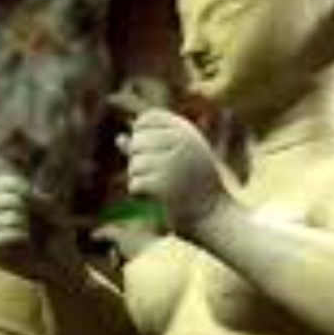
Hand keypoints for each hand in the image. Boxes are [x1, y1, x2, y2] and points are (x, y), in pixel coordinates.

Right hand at [0, 173, 86, 289]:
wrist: (66, 263)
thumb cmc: (61, 236)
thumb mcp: (54, 212)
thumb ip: (37, 200)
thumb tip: (20, 196)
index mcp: (17, 202)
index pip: (1, 184)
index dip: (9, 183)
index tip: (26, 190)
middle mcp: (7, 216)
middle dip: (12, 203)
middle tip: (27, 210)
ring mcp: (2, 234)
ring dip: (14, 222)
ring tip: (28, 229)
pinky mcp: (1, 253)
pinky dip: (11, 236)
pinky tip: (25, 239)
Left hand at [125, 109, 226, 235]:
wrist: (215, 215)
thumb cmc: (195, 185)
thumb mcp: (177, 159)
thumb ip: (148, 147)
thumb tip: (118, 139)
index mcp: (186, 131)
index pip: (146, 119)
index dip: (140, 134)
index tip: (151, 151)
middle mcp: (181, 142)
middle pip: (136, 143)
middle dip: (139, 161)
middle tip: (160, 176)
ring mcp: (172, 163)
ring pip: (134, 166)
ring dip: (140, 180)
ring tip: (162, 189)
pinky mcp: (163, 185)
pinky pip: (135, 185)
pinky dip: (140, 195)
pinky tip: (157, 199)